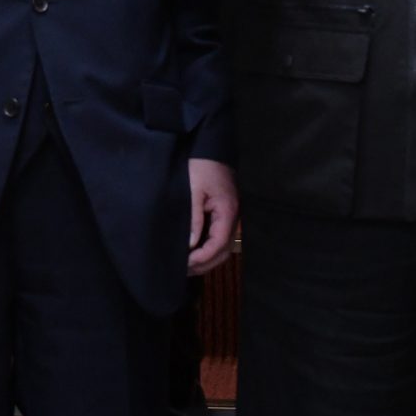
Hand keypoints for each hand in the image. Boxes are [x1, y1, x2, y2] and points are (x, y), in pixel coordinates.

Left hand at [188, 157, 238, 273]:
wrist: (210, 146)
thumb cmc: (201, 165)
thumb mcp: (193, 190)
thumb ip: (193, 218)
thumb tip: (191, 245)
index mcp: (228, 211)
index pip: (219, 244)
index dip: (203, 257)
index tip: (185, 263)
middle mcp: (233, 216)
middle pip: (224, 250)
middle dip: (205, 264)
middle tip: (183, 270)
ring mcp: (230, 215)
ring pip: (223, 246)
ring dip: (207, 258)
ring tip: (186, 265)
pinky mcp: (224, 213)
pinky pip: (219, 237)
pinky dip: (208, 248)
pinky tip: (194, 251)